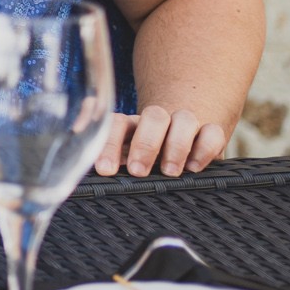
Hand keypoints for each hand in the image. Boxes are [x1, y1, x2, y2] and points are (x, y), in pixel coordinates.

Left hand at [94, 106, 228, 177]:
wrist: (184, 139)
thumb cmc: (146, 158)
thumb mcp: (124, 158)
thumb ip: (105, 157)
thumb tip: (76, 154)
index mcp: (132, 125)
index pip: (117, 124)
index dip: (109, 144)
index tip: (105, 170)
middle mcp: (158, 121)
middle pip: (152, 117)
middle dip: (145, 144)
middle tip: (139, 171)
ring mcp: (185, 125)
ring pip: (183, 120)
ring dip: (176, 145)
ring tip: (170, 172)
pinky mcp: (210, 134)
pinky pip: (212, 132)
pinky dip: (205, 148)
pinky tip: (195, 167)